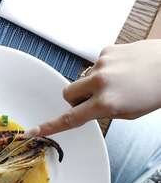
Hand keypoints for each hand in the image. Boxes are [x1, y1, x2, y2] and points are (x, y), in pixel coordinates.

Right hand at [28, 39, 160, 136]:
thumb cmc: (156, 91)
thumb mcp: (130, 112)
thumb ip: (103, 111)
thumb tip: (86, 107)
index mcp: (107, 103)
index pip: (71, 118)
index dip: (51, 126)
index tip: (34, 131)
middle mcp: (101, 83)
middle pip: (68, 93)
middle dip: (75, 98)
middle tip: (93, 99)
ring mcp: (103, 64)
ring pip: (83, 78)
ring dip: (94, 82)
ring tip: (120, 80)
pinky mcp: (108, 50)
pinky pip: (96, 63)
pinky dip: (106, 68)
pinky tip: (124, 68)